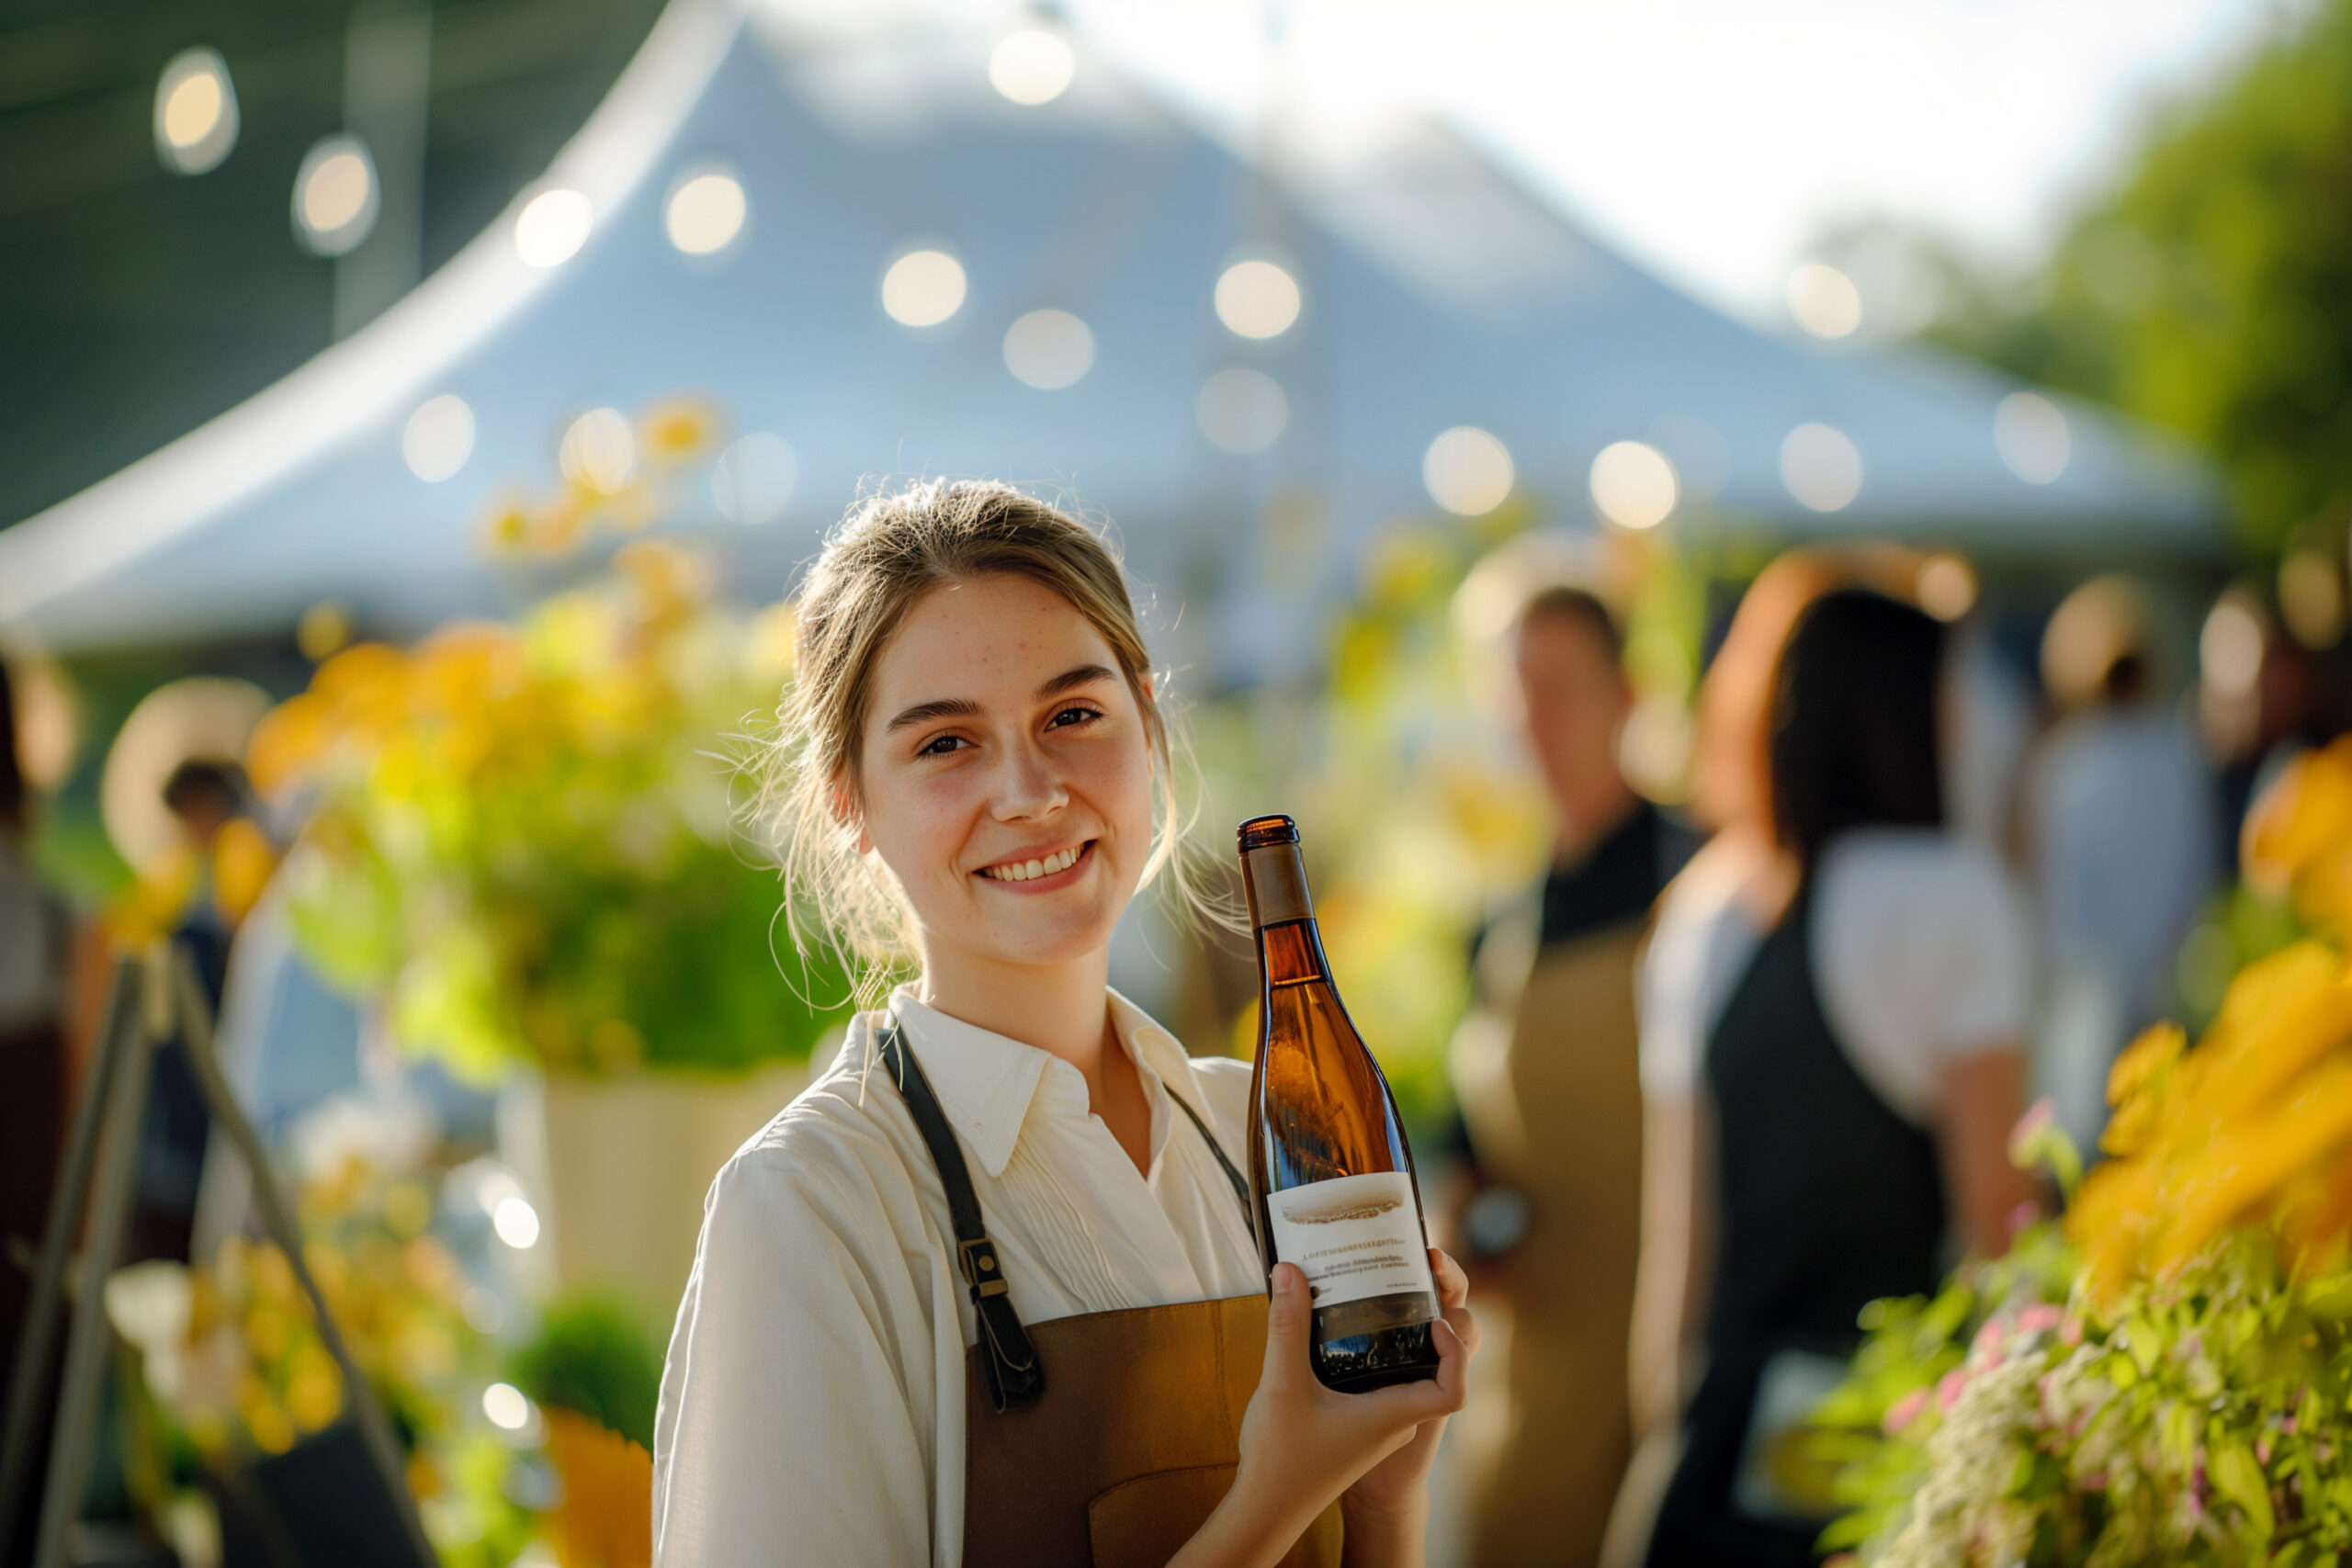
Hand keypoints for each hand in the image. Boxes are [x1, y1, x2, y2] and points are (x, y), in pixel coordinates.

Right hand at [1171, 1261, 1469, 1567]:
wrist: (1266, 1509)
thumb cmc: (1281, 1460)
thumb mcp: (1282, 1384)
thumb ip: (1287, 1326)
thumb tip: (1290, 1272)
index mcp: (1390, 1416)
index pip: (1452, 1389)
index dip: (1455, 1352)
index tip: (1433, 1320)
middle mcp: (1392, 1423)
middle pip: (1429, 1373)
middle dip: (1421, 1327)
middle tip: (1400, 1288)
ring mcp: (1377, 1429)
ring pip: (1402, 1379)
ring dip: (1394, 1343)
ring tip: (1371, 1303)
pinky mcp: (1359, 1429)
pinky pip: (1380, 1387)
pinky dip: (1372, 1359)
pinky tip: (1339, 1339)